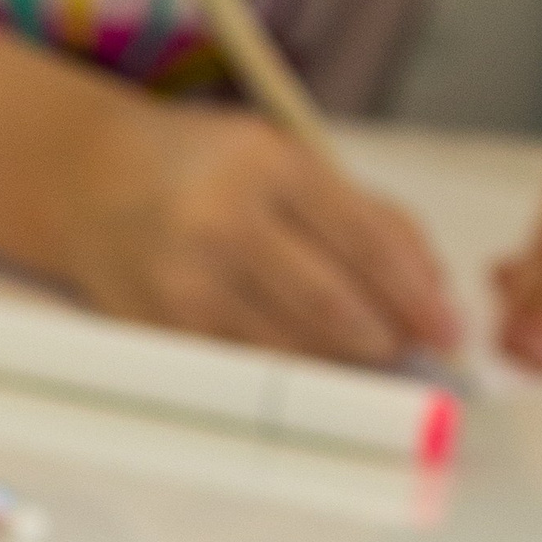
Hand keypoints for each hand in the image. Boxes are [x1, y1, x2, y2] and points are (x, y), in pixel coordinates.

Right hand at [0, 11, 455, 367]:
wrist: (93, 182)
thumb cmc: (208, 170)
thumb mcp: (288, 160)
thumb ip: (365, 214)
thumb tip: (432, 290)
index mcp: (268, 164)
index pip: (364, 239)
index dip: (415, 294)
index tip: (448, 331)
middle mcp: (224, 221)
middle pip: (330, 304)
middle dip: (383, 342)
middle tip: (411, 359)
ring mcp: (186, 282)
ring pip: (288, 350)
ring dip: (339, 370)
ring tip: (367, 370)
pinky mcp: (161, 330)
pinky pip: (243, 370)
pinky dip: (287, 381)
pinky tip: (309, 377)